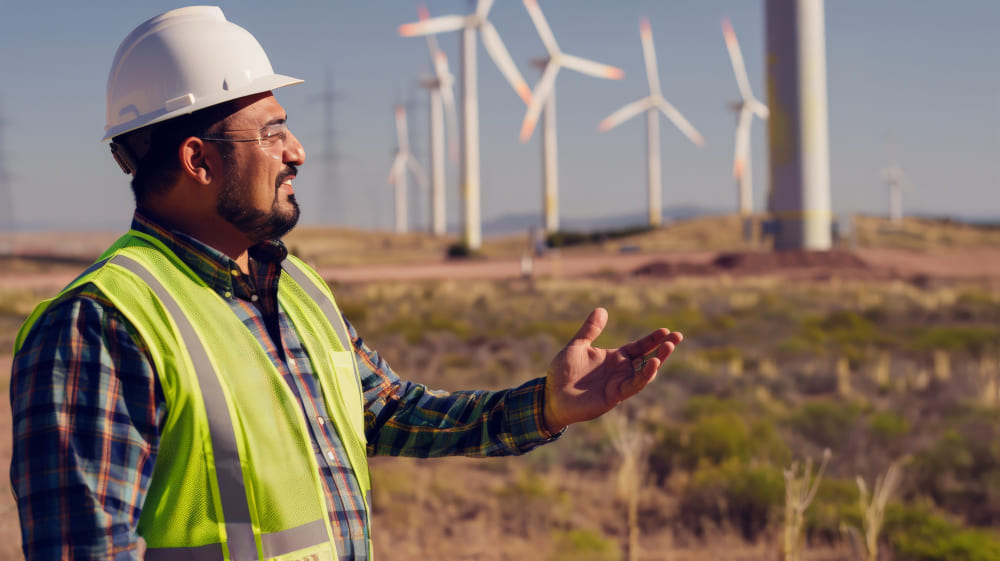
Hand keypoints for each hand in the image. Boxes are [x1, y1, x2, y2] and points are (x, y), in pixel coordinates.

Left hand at [543, 307, 682, 433]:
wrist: (551, 395)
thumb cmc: (562, 373)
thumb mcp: (576, 346)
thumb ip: (590, 330)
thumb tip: (602, 309)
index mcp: (614, 358)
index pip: (639, 347)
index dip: (652, 339)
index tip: (666, 331)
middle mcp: (620, 371)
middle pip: (647, 358)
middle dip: (663, 348)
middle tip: (678, 337)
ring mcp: (619, 383)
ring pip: (645, 372)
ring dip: (658, 360)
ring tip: (669, 347)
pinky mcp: (615, 395)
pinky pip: (634, 385)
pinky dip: (645, 375)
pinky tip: (653, 364)